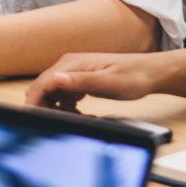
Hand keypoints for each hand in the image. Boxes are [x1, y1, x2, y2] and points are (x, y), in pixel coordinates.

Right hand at [25, 52, 179, 109]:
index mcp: (73, 64)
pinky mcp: (80, 79)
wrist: (150, 73)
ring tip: (76, 117)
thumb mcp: (108, 83)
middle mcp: (70, 65)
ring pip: (52, 92)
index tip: (35, 119)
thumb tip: (56, 79)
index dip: (35, 102)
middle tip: (61, 122)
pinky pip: (63, 94)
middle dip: (45, 107)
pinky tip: (79, 112)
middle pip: (43, 88)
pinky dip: (66, 106)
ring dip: (56, 108)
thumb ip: (81, 81)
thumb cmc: (134, 76)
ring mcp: (74, 71)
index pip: (43, 83)